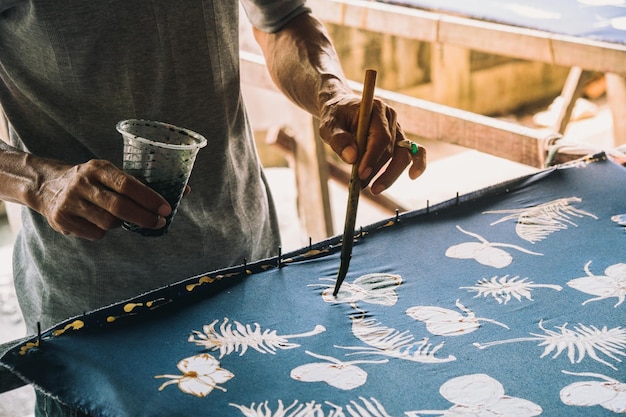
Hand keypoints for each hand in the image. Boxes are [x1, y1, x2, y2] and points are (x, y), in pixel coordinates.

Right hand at [33, 158, 171, 239]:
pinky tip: (99, 222)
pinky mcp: (62, 220)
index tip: (167, 209)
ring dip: (122, 224)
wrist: (47, 186)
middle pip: (119, 207)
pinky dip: (104, 231)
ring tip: (121, 217)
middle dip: (144, 218)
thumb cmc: (93, 181)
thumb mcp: (111, 173)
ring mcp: (70, 202)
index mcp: (98, 167)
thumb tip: (184, 192)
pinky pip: (95, 233)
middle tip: (159, 223)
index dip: (149, 198)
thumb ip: (142, 184)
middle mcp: (82, 183)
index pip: (128, 184)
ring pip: (109, 223)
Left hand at [318, 94, 426, 194]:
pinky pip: (414, 151)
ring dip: (390, 175)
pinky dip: (418, 163)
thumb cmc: (335, 117)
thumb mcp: (328, 126)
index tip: (361, 174)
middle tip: (362, 186)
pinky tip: (413, 176)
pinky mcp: (399, 139)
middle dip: (378, 171)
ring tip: (374, 189)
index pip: (379, 137)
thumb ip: (338, 140)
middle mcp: (390, 117)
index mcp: (375, 109)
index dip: (372, 158)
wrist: (341, 110)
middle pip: (391, 148)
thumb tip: (352, 158)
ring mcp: (397, 129)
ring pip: (402, 154)